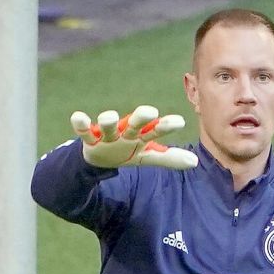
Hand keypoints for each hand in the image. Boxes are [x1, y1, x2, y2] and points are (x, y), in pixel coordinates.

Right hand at [71, 105, 197, 169]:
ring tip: (109, 116)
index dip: (166, 126)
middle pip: (134, 123)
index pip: (156, 129)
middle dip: (141, 117)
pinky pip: (84, 131)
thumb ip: (169, 158)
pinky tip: (78, 117)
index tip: (180, 122)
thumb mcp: (148, 156)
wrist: (100, 157)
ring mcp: (107, 134)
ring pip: (107, 125)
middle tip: (150, 111)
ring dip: (107, 120)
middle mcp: (125, 131)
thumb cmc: (127, 151)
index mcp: (141, 135)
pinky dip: (80, 124)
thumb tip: (195, 162)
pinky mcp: (89, 139)